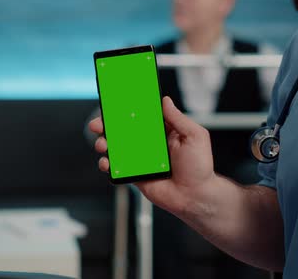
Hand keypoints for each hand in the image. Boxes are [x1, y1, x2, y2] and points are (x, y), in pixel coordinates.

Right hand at [89, 96, 214, 214]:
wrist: (195, 197)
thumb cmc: (199, 167)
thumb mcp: (194, 136)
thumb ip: (178, 118)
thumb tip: (165, 100)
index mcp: (162, 131)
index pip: (140, 116)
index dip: (126, 109)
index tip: (113, 103)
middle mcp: (149, 144)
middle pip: (122, 130)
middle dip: (106, 125)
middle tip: (97, 124)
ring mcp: (140, 159)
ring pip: (115, 147)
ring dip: (103, 143)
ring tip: (101, 144)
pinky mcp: (135, 174)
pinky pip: (117, 167)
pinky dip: (107, 163)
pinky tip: (106, 162)